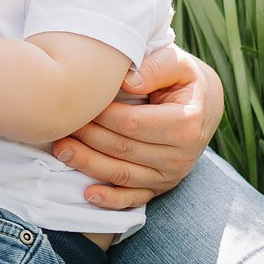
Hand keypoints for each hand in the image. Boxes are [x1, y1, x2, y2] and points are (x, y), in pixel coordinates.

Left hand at [52, 44, 223, 210]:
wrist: (205, 105)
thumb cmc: (184, 79)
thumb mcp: (178, 63)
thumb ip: (156, 68)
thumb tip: (127, 81)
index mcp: (185, 124)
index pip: (133, 123)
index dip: (102, 115)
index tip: (79, 102)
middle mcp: (180, 155)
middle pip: (123, 149)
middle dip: (87, 137)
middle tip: (59, 125)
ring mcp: (170, 175)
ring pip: (122, 174)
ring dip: (88, 164)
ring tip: (60, 150)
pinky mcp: (161, 187)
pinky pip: (134, 198)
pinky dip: (110, 200)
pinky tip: (88, 195)